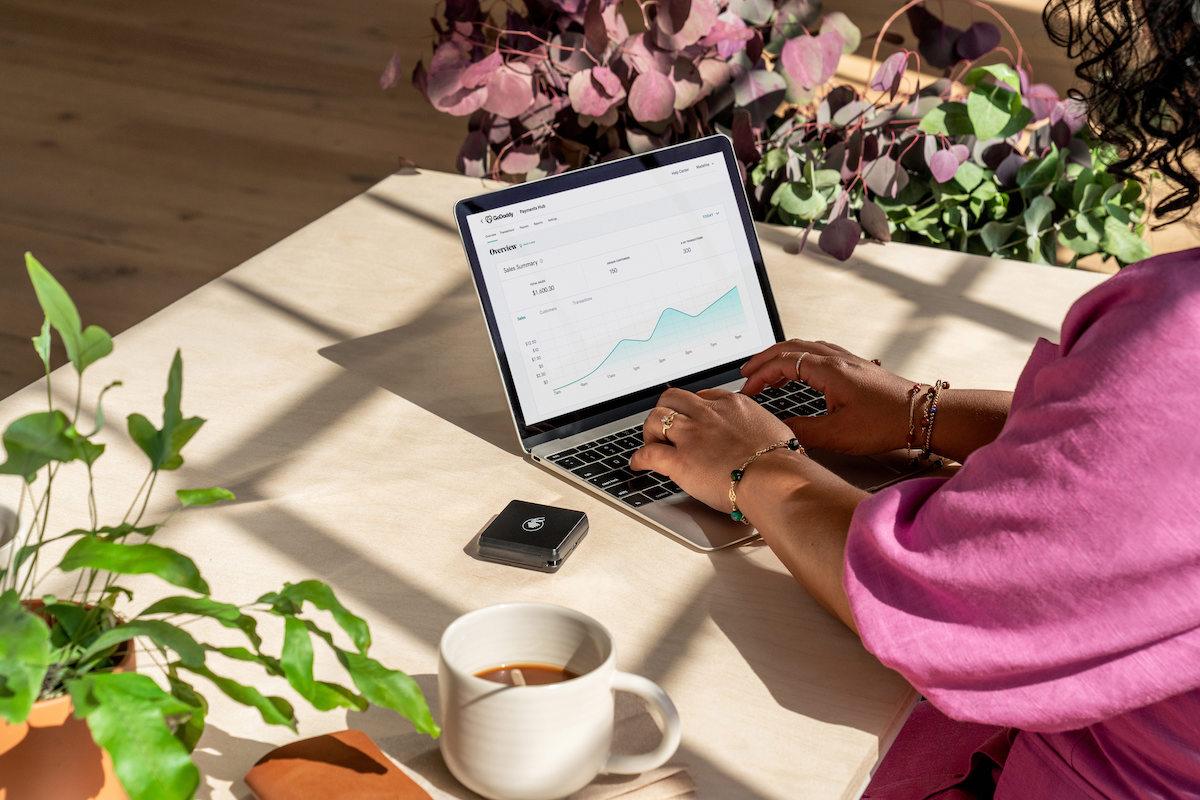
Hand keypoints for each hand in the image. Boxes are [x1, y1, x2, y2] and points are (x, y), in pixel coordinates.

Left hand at [630, 387, 794, 511]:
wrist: (776, 479)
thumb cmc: (783, 464)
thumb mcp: (777, 433)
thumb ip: (762, 433)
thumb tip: (766, 443)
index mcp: (734, 405)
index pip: (704, 396)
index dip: (694, 408)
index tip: (692, 417)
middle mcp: (709, 414)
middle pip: (673, 398)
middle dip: (666, 410)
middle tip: (665, 426)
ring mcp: (692, 435)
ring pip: (656, 418)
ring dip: (650, 431)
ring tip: (650, 443)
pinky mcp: (680, 461)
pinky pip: (649, 454)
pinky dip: (639, 458)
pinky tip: (638, 464)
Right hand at [739, 339, 916, 455]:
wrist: (923, 415)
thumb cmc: (886, 423)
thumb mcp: (838, 435)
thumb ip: (802, 431)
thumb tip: (777, 430)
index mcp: (829, 370)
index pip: (782, 363)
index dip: (760, 375)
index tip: (747, 390)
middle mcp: (837, 359)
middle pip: (790, 347)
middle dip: (764, 359)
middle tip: (747, 373)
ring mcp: (848, 360)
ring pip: (806, 347)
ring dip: (782, 356)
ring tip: (769, 372)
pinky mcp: (857, 367)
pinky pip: (820, 351)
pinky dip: (801, 357)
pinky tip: (802, 369)